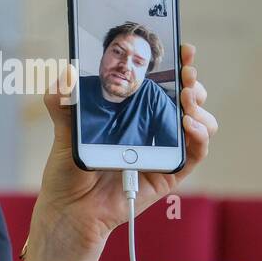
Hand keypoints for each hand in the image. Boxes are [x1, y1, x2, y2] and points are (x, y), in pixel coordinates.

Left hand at [10, 42, 217, 260]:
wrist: (69, 214)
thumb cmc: (68, 172)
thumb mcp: (64, 132)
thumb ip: (63, 103)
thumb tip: (62, 75)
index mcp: (131, 108)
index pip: (160, 79)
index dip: (175, 61)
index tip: (182, 46)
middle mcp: (152, 125)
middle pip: (186, 96)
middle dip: (191, 79)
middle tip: (186, 73)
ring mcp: (164, 149)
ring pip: (199, 121)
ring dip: (199, 107)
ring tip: (187, 100)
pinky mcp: (170, 173)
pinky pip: (195, 153)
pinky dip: (199, 137)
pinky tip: (189, 126)